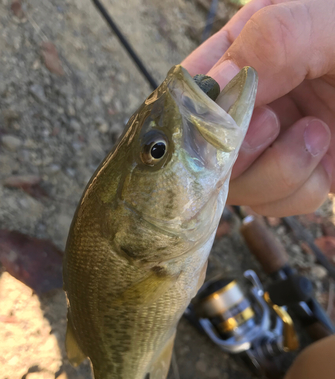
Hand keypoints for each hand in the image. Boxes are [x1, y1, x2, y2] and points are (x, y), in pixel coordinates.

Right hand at [183, 0, 334, 215]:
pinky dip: (298, 191)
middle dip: (236, 151)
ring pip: (235, 185)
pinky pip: (271, 204)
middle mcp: (253, 100)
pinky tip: (324, 158)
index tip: (227, 124)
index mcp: (249, 48)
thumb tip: (218, 86)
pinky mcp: (295, 177)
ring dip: (275, 172)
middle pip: (202, 147)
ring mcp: (272, 143)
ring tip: (318, 135)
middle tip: (274, 128)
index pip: (192, 88)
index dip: (195, 115)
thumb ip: (276, 40)